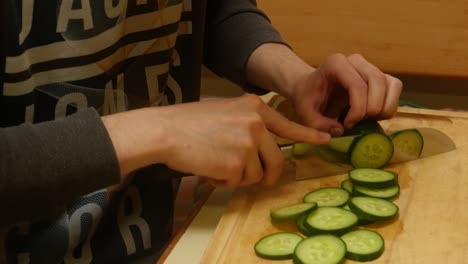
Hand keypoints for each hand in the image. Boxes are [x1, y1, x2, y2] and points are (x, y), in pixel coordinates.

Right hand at [104, 94, 329, 187]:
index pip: (288, 124)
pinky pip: (239, 183)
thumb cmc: (189, 122)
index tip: (326, 140)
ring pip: (257, 175)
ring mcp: (249, 143)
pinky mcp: (238, 164)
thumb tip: (263, 145)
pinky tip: (209, 169)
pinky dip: (224, 182)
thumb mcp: (225, 111)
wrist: (166, 131)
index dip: (308, 135)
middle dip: (266, 175)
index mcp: (254, 107)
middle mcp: (257, 123)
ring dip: (239, 177)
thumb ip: (248, 123)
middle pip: (276, 162)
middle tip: (249, 177)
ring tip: (216, 164)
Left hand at [290, 53, 402, 135]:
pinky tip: (373, 116)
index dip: (358, 109)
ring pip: (392, 85)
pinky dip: (389, 106)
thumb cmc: (308, 98)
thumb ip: (318, 124)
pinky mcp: (380, 76)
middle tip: (357, 124)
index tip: (347, 125)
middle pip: (378, 82)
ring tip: (366, 120)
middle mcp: (356, 61)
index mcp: (336, 64)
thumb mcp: (305, 113)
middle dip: (371, 109)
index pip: (357, 85)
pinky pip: (395, 88)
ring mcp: (370, 66)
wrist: (310, 89)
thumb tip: (340, 130)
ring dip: (384, 108)